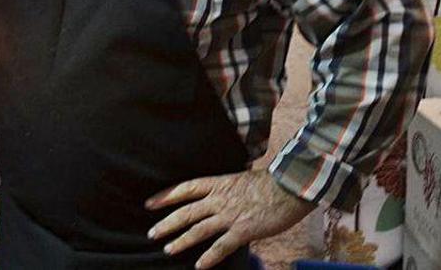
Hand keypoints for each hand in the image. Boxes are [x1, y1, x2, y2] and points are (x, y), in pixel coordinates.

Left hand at [146, 169, 314, 268]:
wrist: (291, 186)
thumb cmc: (271, 182)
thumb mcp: (241, 179)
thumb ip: (226, 189)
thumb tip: (218, 195)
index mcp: (218, 184)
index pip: (185, 189)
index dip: (165, 196)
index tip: (149, 204)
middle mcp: (219, 200)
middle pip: (186, 212)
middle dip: (166, 224)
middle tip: (152, 233)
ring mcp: (229, 215)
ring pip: (198, 230)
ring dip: (181, 241)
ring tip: (168, 249)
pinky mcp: (243, 230)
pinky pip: (221, 246)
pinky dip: (209, 257)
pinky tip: (199, 265)